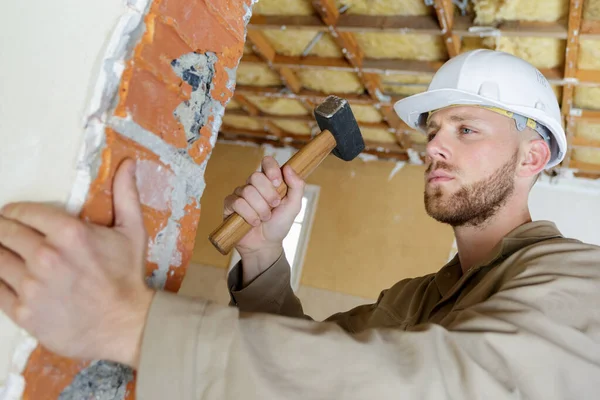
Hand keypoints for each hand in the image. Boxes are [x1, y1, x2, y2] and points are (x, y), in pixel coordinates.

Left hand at [0, 159, 153, 368]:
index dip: (16, 212)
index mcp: (69, 233)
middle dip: (3, 230)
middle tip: (8, 234)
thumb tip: (127, 163)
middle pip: (3, 233)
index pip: (22, 212)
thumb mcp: (132, 231)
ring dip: (0, 255)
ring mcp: (31, 286)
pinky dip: (0, 283)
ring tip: (10, 256)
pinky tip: (11, 280)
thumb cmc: (128, 277)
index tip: (16, 217)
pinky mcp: (23, 312)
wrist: (126, 323)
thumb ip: (125, 194)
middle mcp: (45, 256)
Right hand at [223, 156, 304, 282]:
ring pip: (247, 191)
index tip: (278, 183)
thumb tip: (289, 167)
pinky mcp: (229, 205)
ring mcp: (240, 194)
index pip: (267, 162)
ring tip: (264, 218)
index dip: (271, 169)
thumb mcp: (293, 206)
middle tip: (273, 207)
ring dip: (260, 209)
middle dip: (268, 195)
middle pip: (256, 176)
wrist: (266, 245)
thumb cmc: (279, 224)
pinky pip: (237, 203)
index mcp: (269, 181)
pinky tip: (253, 222)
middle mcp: (253, 184)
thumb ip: (297, 186)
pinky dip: (249, 215)